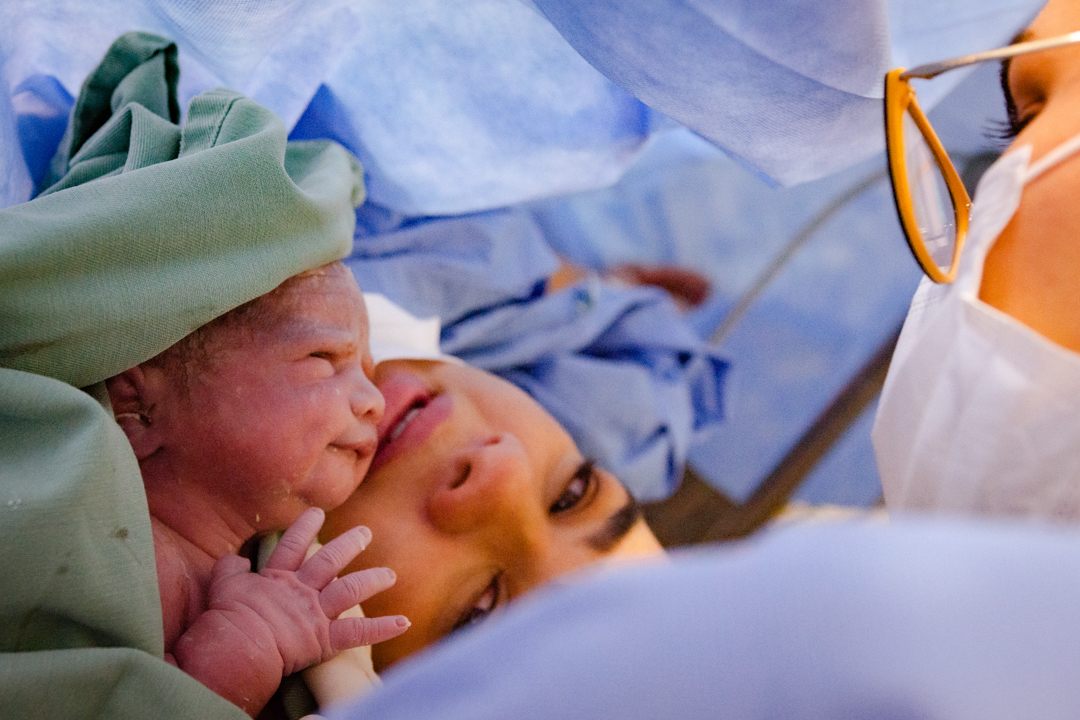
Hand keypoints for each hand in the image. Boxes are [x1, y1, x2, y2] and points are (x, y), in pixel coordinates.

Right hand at [173, 508, 407, 715]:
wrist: (241, 644)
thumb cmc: (230, 617)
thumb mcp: (224, 586)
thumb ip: (230, 568)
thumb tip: (233, 558)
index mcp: (278, 577)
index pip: (294, 544)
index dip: (306, 527)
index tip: (317, 512)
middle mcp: (303, 589)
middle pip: (330, 560)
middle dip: (350, 544)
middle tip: (365, 533)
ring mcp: (317, 612)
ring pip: (352, 589)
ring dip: (373, 580)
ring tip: (390, 575)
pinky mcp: (326, 637)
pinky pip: (359, 632)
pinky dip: (384, 628)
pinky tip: (404, 622)